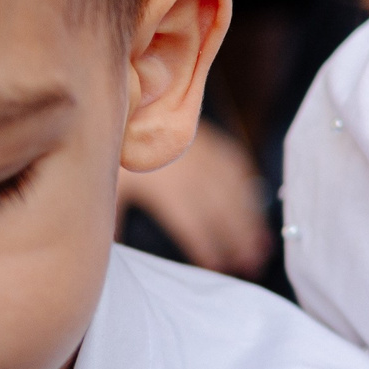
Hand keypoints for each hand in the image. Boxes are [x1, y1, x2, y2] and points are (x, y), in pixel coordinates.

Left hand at [118, 120, 273, 274]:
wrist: (135, 99)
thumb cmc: (119, 147)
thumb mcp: (111, 183)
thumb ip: (113, 219)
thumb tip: (105, 252)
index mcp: (164, 184)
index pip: (192, 223)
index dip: (207, 247)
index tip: (218, 269)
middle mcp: (191, 170)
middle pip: (221, 211)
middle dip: (239, 241)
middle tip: (253, 266)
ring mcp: (206, 155)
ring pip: (235, 192)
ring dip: (251, 221)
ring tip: (262, 248)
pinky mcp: (213, 143)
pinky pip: (239, 168)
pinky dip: (250, 190)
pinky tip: (257, 208)